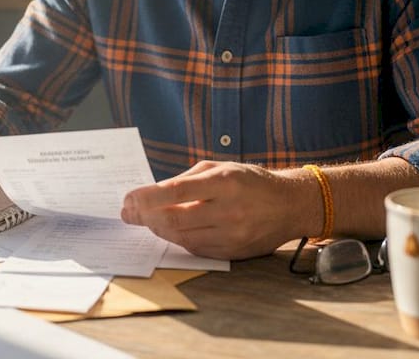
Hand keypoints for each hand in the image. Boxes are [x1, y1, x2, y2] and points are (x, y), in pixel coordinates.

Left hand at [121, 160, 313, 259]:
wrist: (290, 205)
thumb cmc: (251, 182)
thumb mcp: (221, 167)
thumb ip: (187, 179)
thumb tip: (152, 193)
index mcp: (224, 182)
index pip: (175, 192)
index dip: (146, 197)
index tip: (128, 199)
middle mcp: (228, 210)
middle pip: (174, 219)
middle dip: (144, 217)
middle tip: (129, 213)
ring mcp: (232, 235)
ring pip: (181, 238)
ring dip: (158, 229)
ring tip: (146, 219)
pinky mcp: (233, 253)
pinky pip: (196, 249)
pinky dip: (178, 239)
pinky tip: (170, 229)